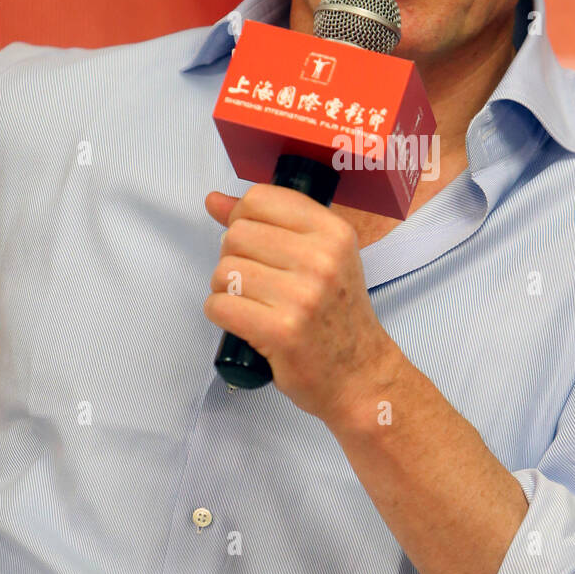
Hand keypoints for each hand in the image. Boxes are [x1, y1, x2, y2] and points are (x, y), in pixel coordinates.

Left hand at [203, 185, 398, 424]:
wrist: (359, 374)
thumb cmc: (336, 316)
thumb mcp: (321, 258)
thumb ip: (270, 223)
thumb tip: (214, 200)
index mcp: (334, 232)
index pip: (260, 199)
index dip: (243, 218)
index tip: (254, 242)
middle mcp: (322, 260)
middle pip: (236, 234)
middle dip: (234, 258)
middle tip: (257, 282)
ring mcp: (302, 296)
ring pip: (224, 271)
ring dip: (226, 289)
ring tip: (253, 303)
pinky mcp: (281, 331)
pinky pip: (219, 306)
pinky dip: (221, 315)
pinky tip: (245, 323)